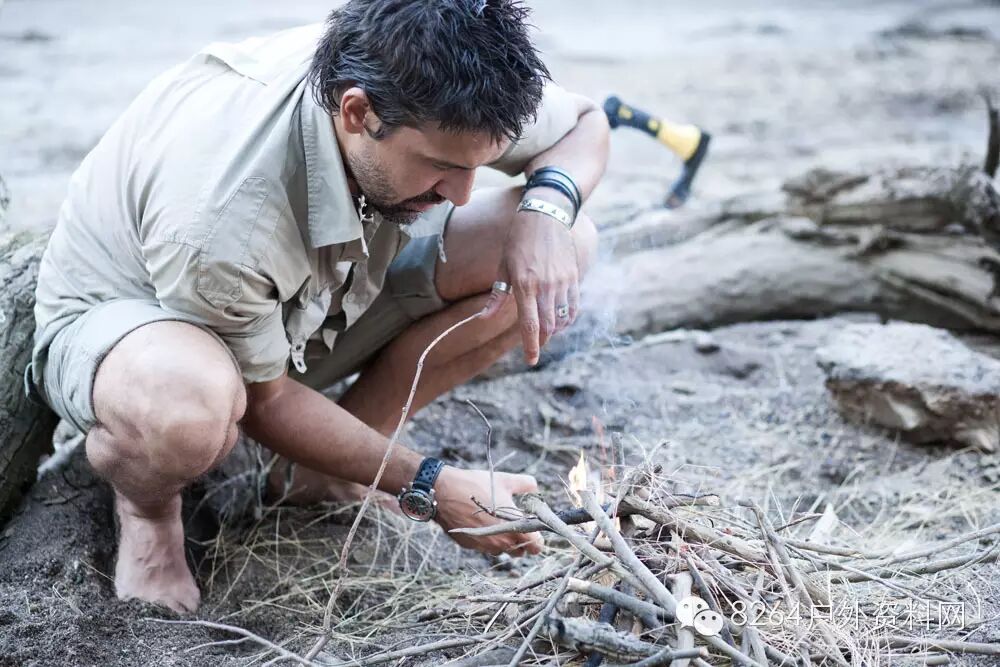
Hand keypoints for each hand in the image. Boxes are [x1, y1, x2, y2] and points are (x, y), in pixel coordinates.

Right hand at [434, 467, 543, 555]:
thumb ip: (526, 485)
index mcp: (515, 528)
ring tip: (498, 521)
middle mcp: (502, 542)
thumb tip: (536, 488)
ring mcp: (485, 546)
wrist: (444, 493)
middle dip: (522, 541)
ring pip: (502, 550)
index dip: (537, 538)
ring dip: (504, 540)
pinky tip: (481, 522)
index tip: (534, 529)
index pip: (536, 546)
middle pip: (521, 552)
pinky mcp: (471, 545)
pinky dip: (487, 538)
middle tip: (517, 524)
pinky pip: (485, 547)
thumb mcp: (505, 480)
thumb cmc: (476, 486)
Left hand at [482, 197, 579, 365]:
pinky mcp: (573, 277)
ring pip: (562, 319)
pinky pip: (573, 306)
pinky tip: (560, 319)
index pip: (529, 324)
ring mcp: (563, 282)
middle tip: (535, 345)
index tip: (530, 360)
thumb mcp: (503, 266)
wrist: (547, 215)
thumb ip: (496, 296)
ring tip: (546, 330)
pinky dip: (567, 318)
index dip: (531, 346)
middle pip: (548, 326)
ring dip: (554, 330)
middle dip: (542, 340)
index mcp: (525, 285)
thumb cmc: (519, 240)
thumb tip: (483, 318)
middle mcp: (546, 286)